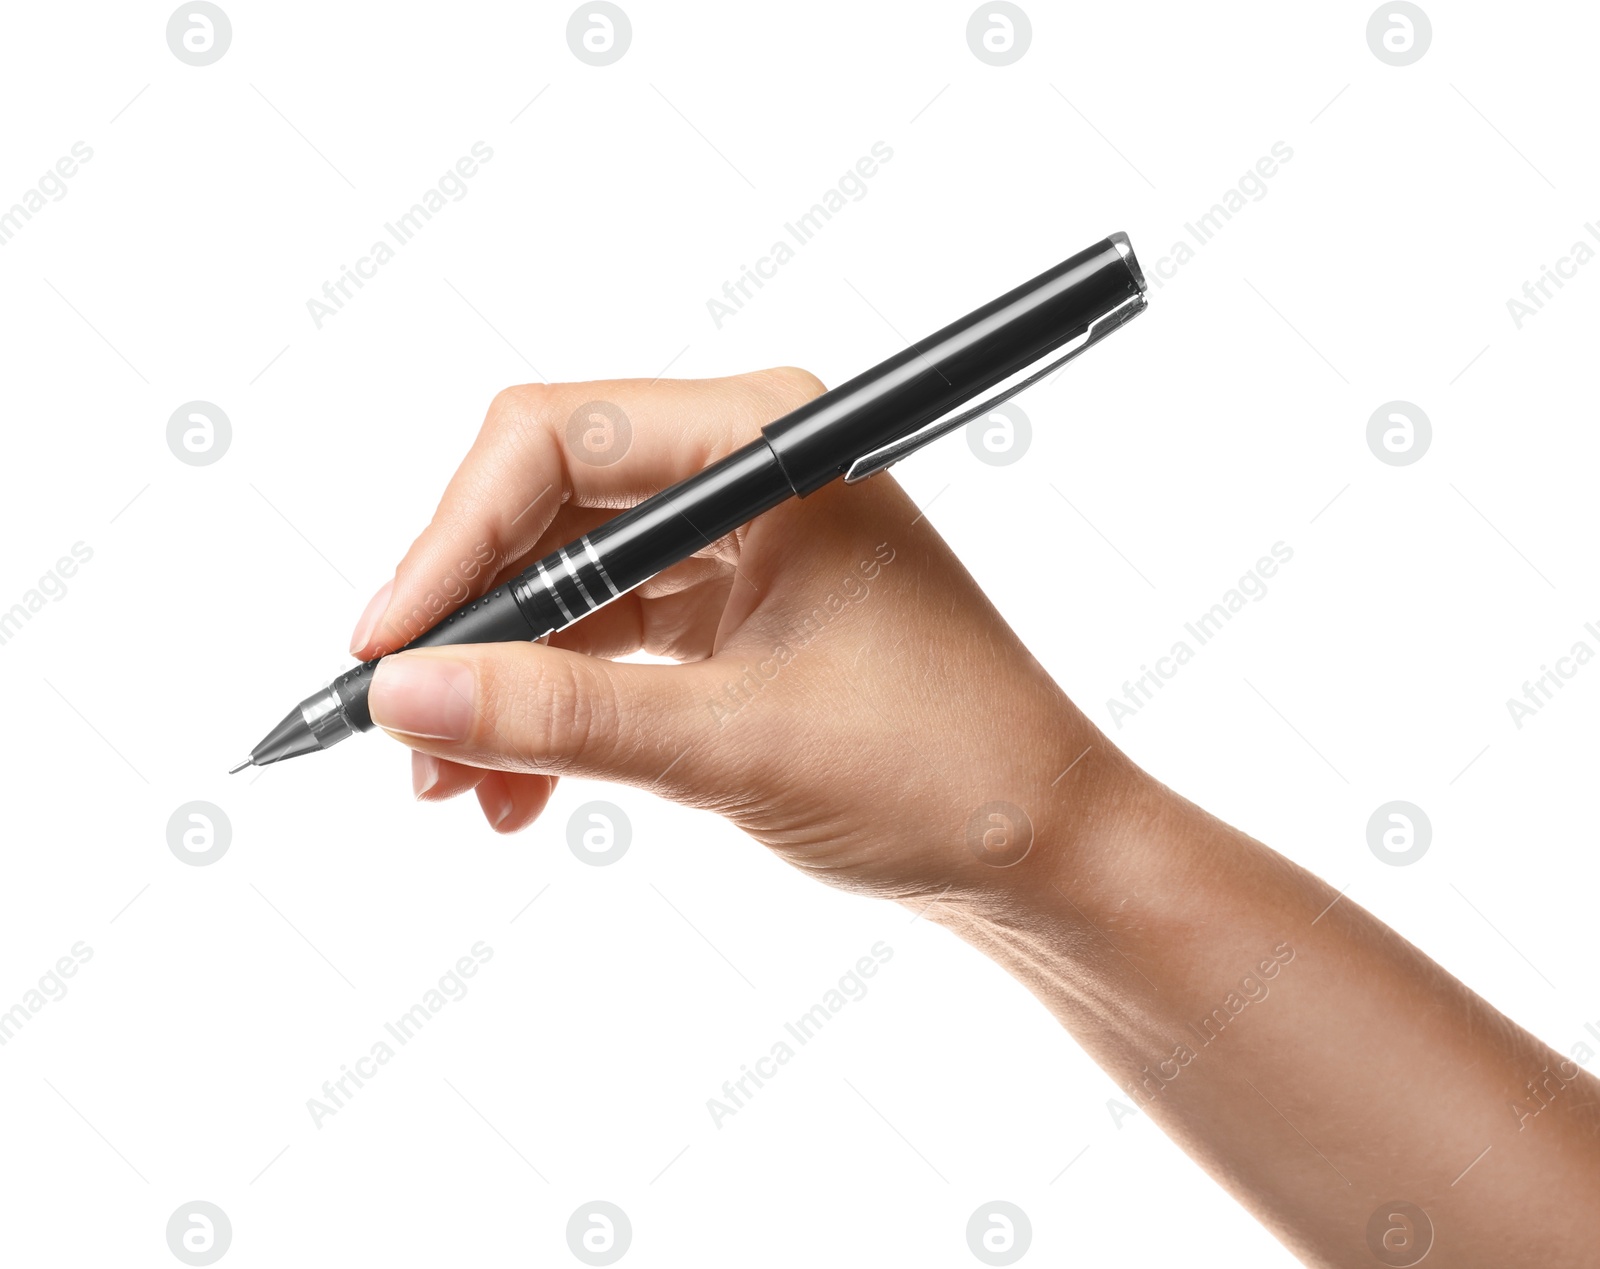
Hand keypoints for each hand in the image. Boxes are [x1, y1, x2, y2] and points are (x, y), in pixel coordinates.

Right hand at [356, 369, 1121, 906]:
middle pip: (548, 510)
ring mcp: (743, 542)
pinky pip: (610, 640)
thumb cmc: (945, 774)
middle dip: (470, 627)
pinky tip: (518, 791)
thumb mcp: (733, 746)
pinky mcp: (737, 610)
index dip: (451, 539)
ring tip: (450, 789)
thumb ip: (560, 716)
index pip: (558, 439)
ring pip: (571, 584)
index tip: (386, 649)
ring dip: (504, 682)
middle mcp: (751, 472)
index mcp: (773, 446)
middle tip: (400, 729)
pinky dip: (558, 707)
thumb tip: (403, 696)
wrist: (1045, 853)